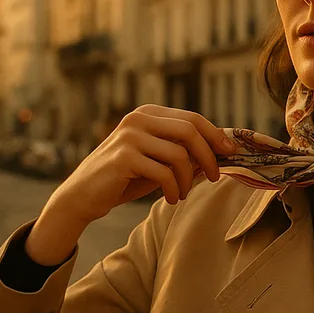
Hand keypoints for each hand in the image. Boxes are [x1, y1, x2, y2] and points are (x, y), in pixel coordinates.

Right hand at [27, 106, 235, 265]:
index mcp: (147, 114)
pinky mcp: (124, 158)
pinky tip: (171, 198)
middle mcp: (138, 119)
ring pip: (179, 154)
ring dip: (188, 179)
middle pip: (190, 130)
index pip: (192, 118)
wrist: (82, 196)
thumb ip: (181, 152)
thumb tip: (221, 150)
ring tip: (182, 193)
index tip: (231, 152)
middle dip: (209, 155)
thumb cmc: (124, 179)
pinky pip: (164, 173)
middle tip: (215, 176)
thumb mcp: (156, 161)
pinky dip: (174, 189)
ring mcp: (130, 136)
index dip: (215, 135)